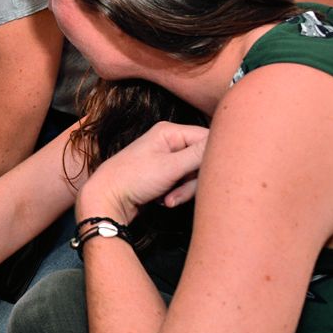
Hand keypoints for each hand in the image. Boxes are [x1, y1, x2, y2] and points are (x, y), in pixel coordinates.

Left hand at [80, 121, 207, 222]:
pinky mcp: (164, 175)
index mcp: (170, 131)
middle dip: (194, 181)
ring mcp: (166, 159)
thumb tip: (227, 139)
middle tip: (179, 191)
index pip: (209, 138)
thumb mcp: (170, 166)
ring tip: (168, 199)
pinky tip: (163, 200)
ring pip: (194, 175)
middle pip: (203, 159)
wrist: (106, 201)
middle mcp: (169, 141)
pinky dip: (177, 194)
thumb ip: (200, 154)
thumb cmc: (132, 180)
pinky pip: (183, 184)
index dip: (213, 158)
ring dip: (185, 191)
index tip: (210, 175)